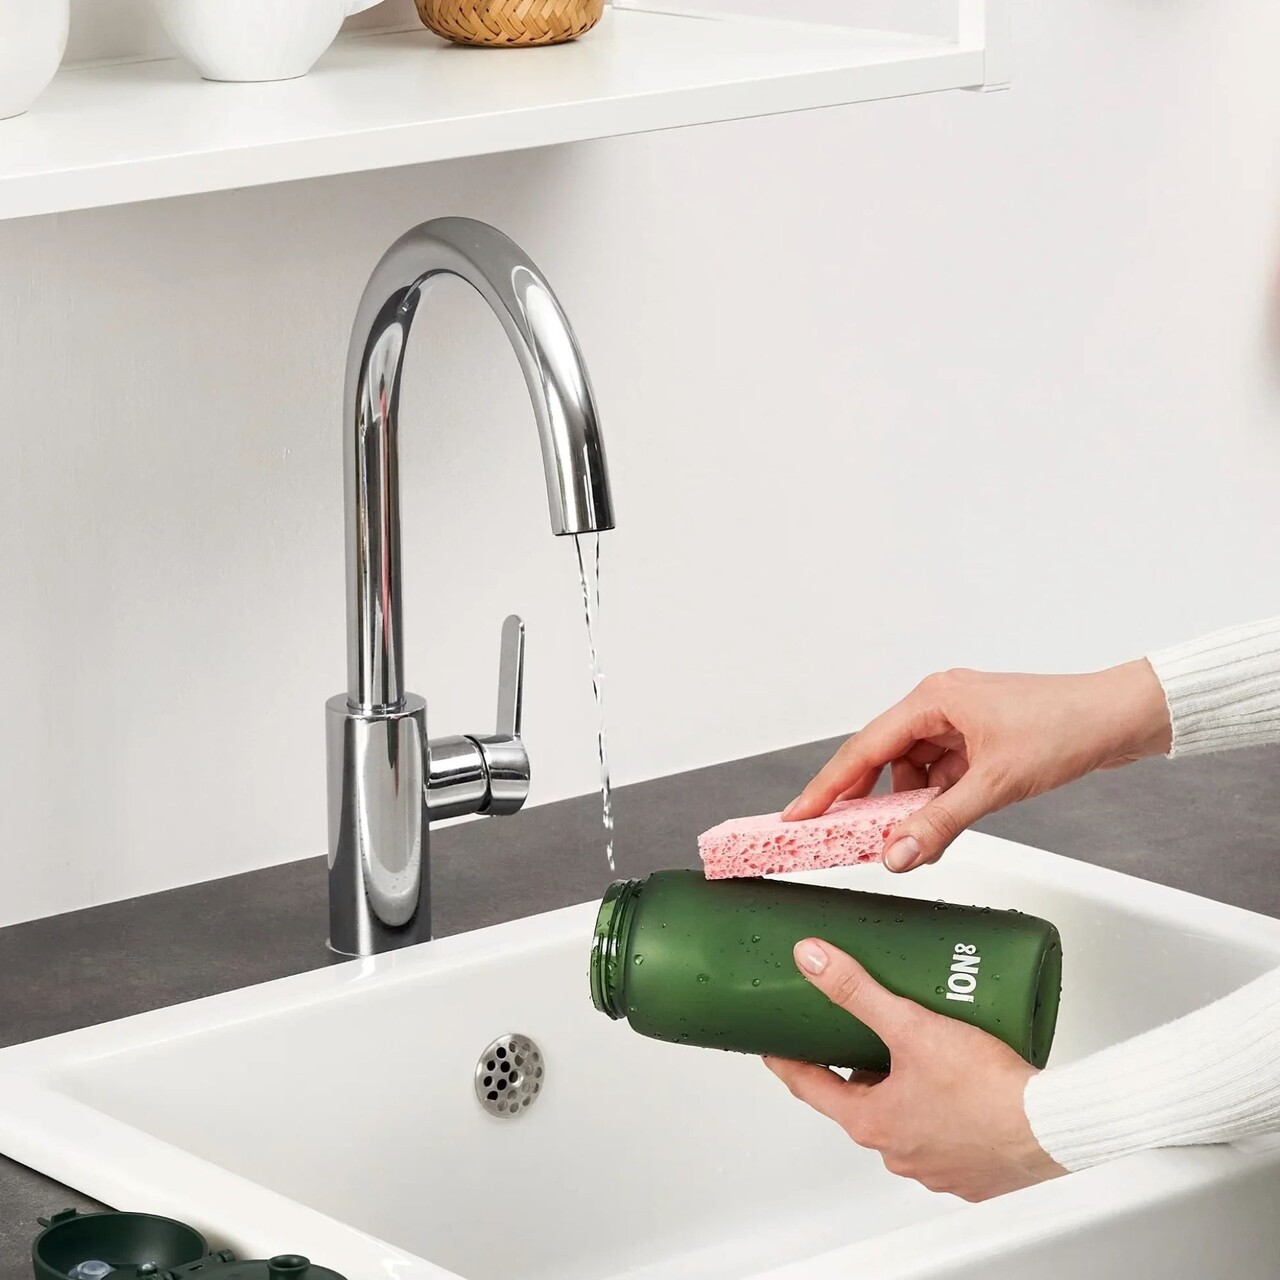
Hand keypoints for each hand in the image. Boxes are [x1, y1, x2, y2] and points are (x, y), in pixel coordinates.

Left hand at [765, 939, 1065, 1200]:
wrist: (1051, 1127)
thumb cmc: (987, 1090)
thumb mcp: (911, 1025)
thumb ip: (858, 990)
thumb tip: (814, 961)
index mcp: (873, 1122)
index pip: (811, 1088)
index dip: (790, 1063)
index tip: (776, 1049)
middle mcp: (899, 1152)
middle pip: (860, 1102)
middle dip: (857, 1067)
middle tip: (859, 1035)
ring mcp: (936, 1166)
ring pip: (904, 1119)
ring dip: (903, 1088)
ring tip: (917, 1051)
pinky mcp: (972, 1171)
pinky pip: (943, 1135)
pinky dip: (941, 1109)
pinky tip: (958, 1084)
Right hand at [782, 660, 1170, 871]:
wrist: (1121, 717)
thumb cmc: (1066, 728)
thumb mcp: (995, 784)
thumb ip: (940, 822)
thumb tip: (896, 854)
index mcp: (933, 698)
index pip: (863, 748)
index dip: (828, 786)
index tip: (799, 814)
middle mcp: (940, 704)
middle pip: (883, 758)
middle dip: (865, 801)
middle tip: (838, 836)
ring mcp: (960, 722)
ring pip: (913, 770)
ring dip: (909, 806)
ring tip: (906, 839)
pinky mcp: (979, 740)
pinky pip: (941, 775)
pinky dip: (936, 802)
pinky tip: (938, 827)